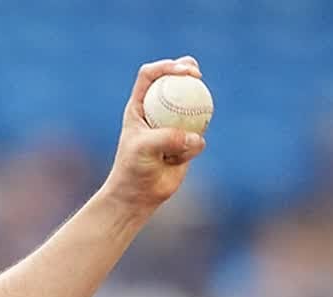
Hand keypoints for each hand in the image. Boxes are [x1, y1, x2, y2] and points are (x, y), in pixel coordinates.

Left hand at [101, 56, 206, 210]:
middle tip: (197, 75)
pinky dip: (195, 144)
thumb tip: (196, 136)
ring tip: (197, 116)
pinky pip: (200, 134)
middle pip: (173, 80)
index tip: (183, 71)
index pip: (149, 76)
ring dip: (198, 107)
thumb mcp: (144, 150)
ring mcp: (172, 125)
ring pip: (192, 105)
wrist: (138, 194)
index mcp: (138, 106)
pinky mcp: (186, 140)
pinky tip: (179, 159)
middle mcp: (156, 111)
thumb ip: (167, 139)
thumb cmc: (132, 169)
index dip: (166, 66)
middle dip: (187, 69)